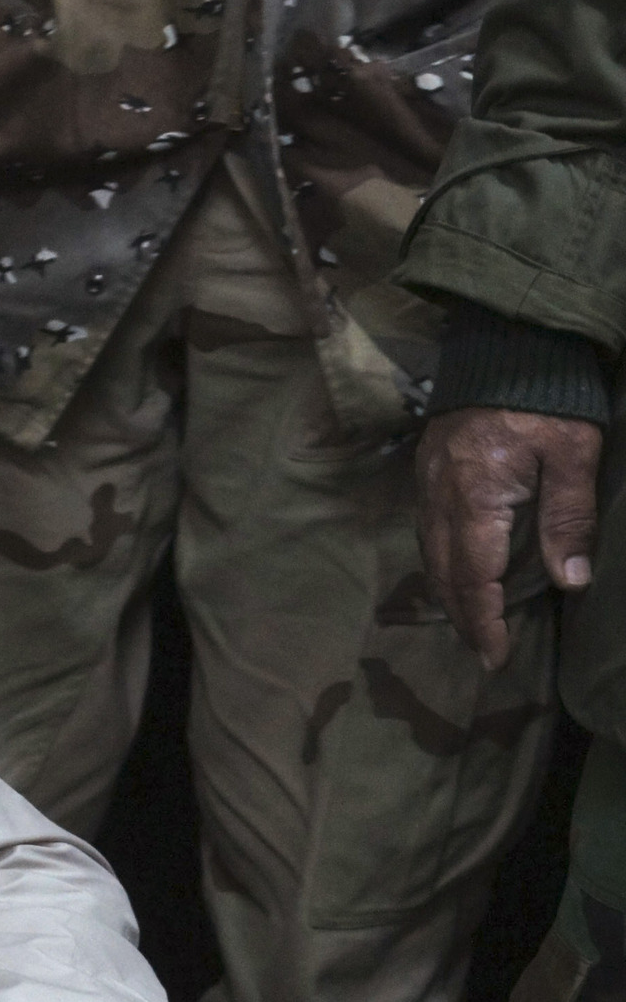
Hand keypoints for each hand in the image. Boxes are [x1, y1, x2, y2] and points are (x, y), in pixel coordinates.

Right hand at [416, 406, 601, 668]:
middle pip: (446, 573)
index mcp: (476, 498)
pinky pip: (428, 532)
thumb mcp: (574, 454)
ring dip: (450, 594)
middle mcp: (441, 498)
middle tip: (485, 652)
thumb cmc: (548, 399)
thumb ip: (569, 517)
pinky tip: (457, 571)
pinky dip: (442, 563)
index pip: (475, 576)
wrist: (506, 345)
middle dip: (464, 617)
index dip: (485, 621)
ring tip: (472, 622)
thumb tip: (568, 582)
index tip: (497, 657)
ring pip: (432, 555)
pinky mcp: (427, 472)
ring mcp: (428, 485)